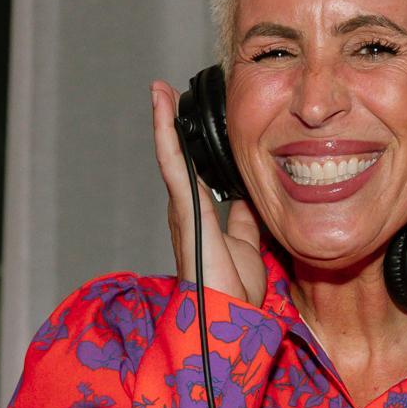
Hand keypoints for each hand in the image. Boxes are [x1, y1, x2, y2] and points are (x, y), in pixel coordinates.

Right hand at [151, 79, 266, 306]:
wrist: (227, 316)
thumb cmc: (233, 290)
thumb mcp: (247, 245)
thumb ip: (245, 220)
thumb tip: (249, 198)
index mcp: (200, 215)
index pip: (192, 169)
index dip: (186, 142)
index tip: (185, 115)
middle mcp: (186, 208)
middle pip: (176, 158)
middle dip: (168, 125)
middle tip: (163, 92)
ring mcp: (182, 208)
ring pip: (171, 156)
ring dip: (163, 122)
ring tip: (158, 91)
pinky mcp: (185, 209)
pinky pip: (174, 164)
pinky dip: (165, 134)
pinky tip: (161, 108)